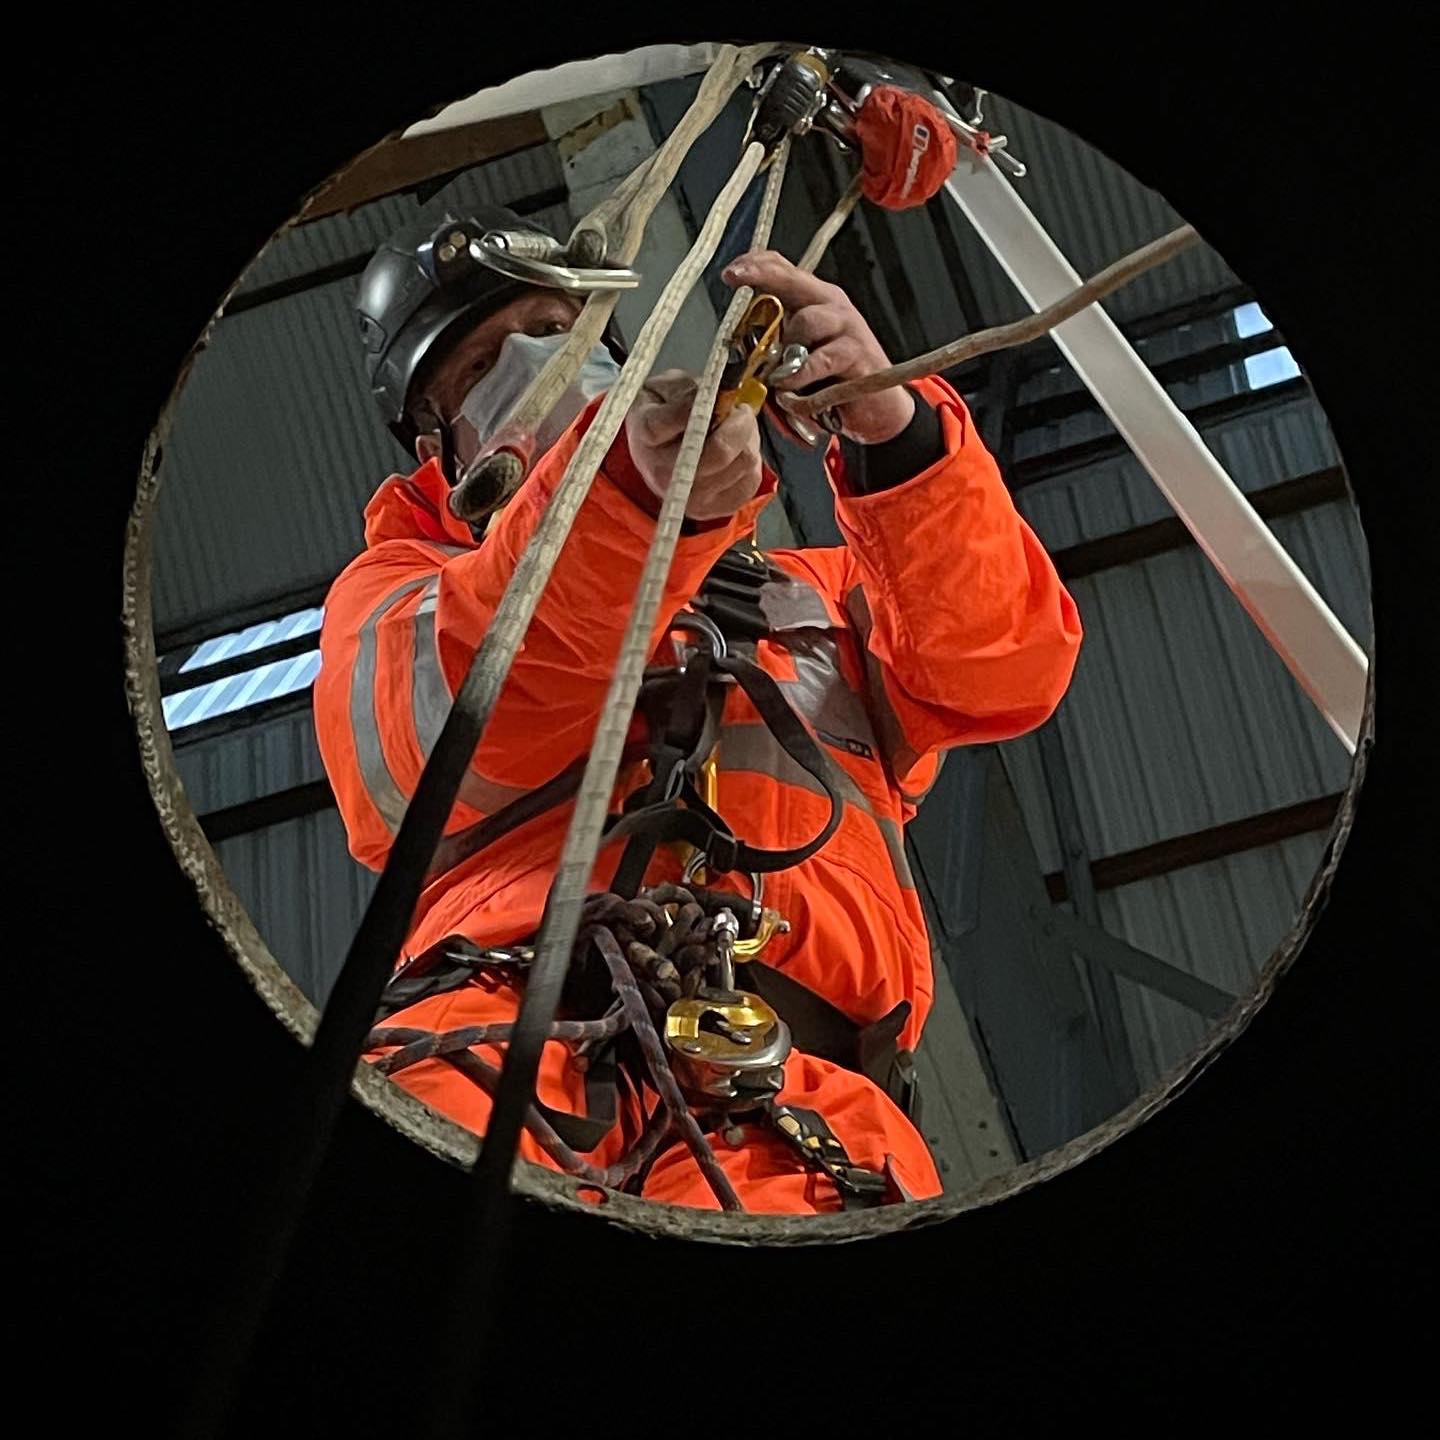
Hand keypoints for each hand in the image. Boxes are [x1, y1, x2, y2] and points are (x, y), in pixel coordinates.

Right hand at [625, 370, 763, 521]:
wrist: (655, 455)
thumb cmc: (662, 415)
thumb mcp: (663, 388)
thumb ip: (685, 390)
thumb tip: (714, 400)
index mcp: (646, 435)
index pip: (685, 418)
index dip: (709, 404)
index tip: (716, 396)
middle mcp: (665, 475)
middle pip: (721, 450)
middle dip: (741, 422)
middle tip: (739, 410)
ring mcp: (691, 499)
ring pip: (744, 461)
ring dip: (749, 438)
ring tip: (735, 430)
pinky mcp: (715, 509)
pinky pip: (752, 479)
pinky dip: (751, 459)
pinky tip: (737, 451)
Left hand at [721, 250, 914, 444]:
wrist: (877, 411)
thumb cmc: (832, 383)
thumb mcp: (795, 359)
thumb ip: (772, 345)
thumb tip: (738, 343)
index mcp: (814, 302)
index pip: (784, 268)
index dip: (756, 265)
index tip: (730, 273)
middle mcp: (832, 306)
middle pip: (793, 279)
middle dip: (761, 275)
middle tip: (735, 278)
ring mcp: (847, 327)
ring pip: (807, 321)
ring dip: (786, 350)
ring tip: (778, 377)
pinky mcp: (857, 354)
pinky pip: (819, 362)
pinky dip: (800, 379)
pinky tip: (793, 392)